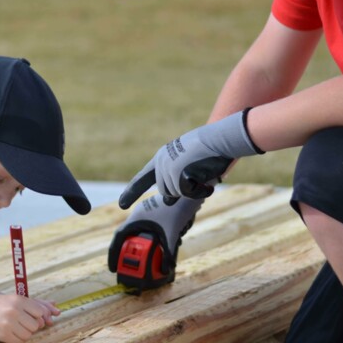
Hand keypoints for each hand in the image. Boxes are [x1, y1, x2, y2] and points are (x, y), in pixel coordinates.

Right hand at [0, 294, 59, 342]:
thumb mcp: (12, 299)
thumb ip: (32, 304)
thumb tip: (55, 310)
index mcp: (18, 299)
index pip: (40, 312)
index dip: (36, 317)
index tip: (29, 317)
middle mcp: (15, 310)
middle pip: (35, 325)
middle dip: (30, 327)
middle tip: (20, 324)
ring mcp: (9, 323)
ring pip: (28, 335)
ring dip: (23, 334)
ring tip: (14, 329)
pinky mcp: (3, 334)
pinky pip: (19, 342)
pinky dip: (17, 341)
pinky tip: (10, 335)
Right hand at [108, 194, 202, 277]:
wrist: (193, 185)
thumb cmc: (179, 204)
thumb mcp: (172, 231)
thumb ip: (168, 251)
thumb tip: (167, 269)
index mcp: (137, 216)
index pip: (120, 236)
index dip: (114, 253)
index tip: (114, 268)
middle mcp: (142, 213)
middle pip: (136, 238)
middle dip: (144, 251)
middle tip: (148, 264)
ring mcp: (152, 212)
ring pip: (151, 233)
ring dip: (161, 242)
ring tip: (174, 242)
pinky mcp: (163, 212)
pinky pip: (161, 228)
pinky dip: (169, 234)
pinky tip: (181, 231)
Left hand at [119, 111, 260, 207]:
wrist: (220, 138)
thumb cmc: (210, 150)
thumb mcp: (188, 163)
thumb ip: (175, 180)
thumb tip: (167, 201)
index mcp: (161, 158)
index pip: (143, 178)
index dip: (132, 192)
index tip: (122, 204)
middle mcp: (161, 163)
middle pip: (167, 192)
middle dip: (184, 189)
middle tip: (198, 173)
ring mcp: (167, 169)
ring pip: (178, 194)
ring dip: (193, 189)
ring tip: (203, 171)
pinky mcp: (177, 174)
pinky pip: (188, 194)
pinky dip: (200, 190)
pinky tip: (207, 178)